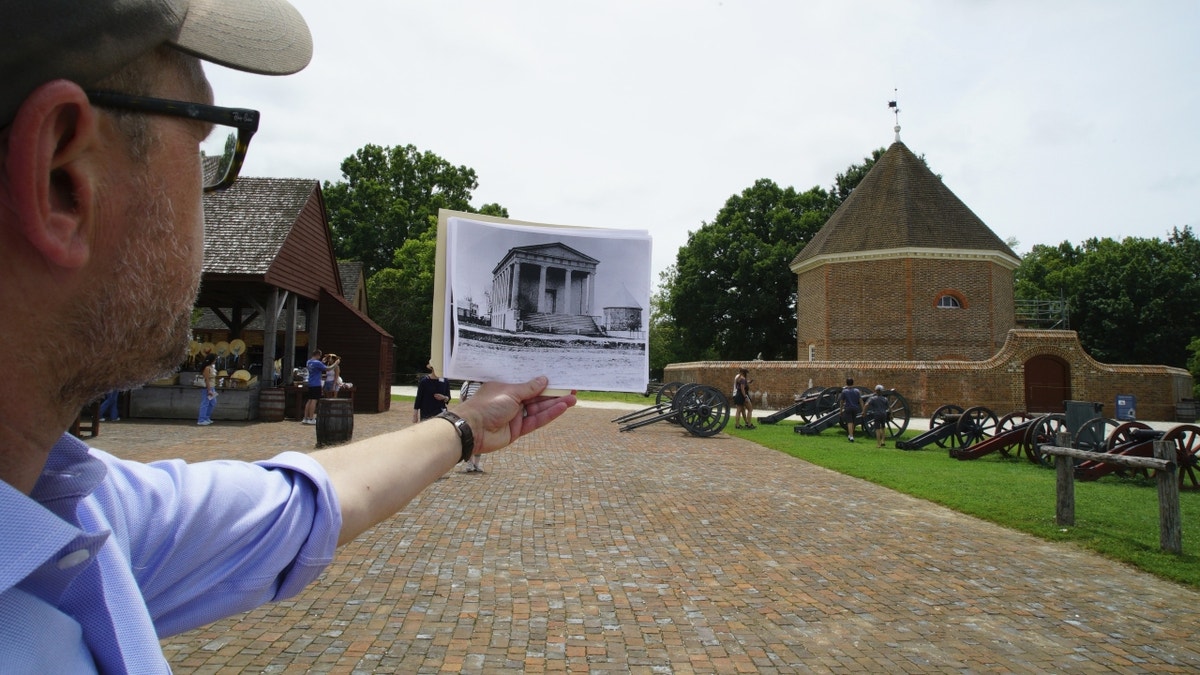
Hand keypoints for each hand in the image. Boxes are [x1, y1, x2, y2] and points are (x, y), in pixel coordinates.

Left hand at [455, 376, 575, 453]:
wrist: (473, 429)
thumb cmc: (487, 405)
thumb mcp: (511, 392)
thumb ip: (529, 388)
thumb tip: (544, 379)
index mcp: (507, 387)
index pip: (529, 383)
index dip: (544, 381)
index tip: (560, 378)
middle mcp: (512, 401)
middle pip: (537, 397)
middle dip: (554, 393)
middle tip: (571, 389)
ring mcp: (515, 416)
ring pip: (539, 409)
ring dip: (555, 404)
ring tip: (572, 399)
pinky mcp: (518, 430)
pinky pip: (536, 421)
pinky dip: (548, 415)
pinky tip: (561, 409)